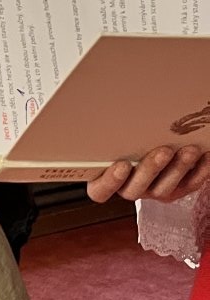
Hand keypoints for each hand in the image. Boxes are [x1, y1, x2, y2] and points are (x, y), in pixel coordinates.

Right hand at [87, 145, 209, 204]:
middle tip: (164, 151)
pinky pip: (188, 185)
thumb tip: (109, 108)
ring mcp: (153, 191)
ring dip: (178, 169)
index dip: (110, 181)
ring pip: (164, 189)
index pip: (100, 191)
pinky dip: (200, 171)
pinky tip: (205, 155)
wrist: (155, 140)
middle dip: (151, 170)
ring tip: (189, 150)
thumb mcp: (114, 136)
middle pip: (135, 189)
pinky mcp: (176, 190)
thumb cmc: (127, 137)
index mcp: (106, 179)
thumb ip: (112, 133)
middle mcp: (129, 188)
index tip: (121, 165)